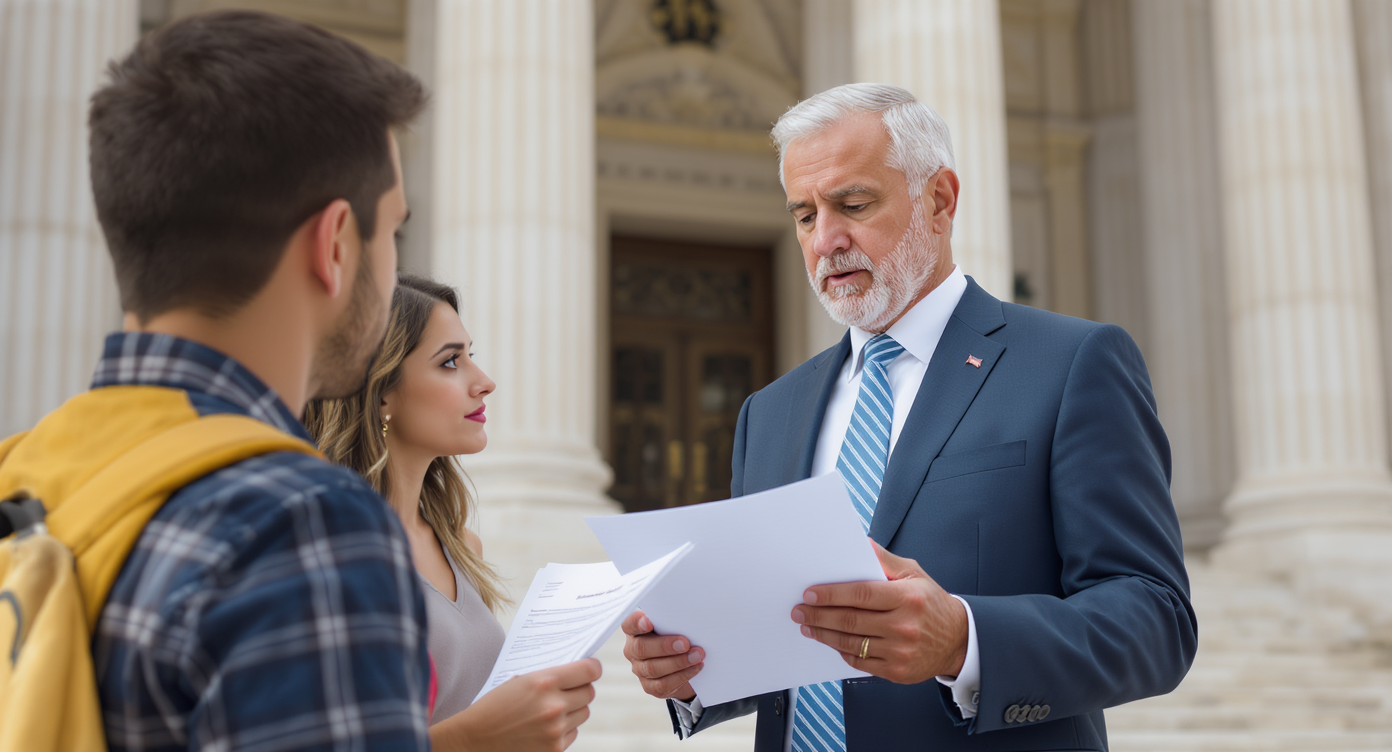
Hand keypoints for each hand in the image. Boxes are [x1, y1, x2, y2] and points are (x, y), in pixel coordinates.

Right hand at [432, 658, 600, 751]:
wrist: (474, 739)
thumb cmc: (494, 706)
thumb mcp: (519, 681)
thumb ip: (549, 676)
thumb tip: (578, 672)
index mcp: (544, 682)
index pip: (589, 670)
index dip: (592, 668)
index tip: (591, 669)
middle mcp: (554, 706)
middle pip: (589, 693)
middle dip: (581, 689)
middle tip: (570, 689)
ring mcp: (556, 730)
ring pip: (583, 714)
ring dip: (573, 710)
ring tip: (552, 709)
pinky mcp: (555, 749)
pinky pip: (573, 733)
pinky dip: (565, 729)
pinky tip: (545, 726)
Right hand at [621, 610, 703, 701]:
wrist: (681, 661)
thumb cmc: (676, 635)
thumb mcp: (672, 624)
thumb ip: (672, 620)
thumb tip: (688, 617)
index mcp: (635, 630)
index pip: (629, 624)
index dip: (637, 623)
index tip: (649, 621)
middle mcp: (633, 649)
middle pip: (641, 648)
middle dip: (664, 646)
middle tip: (685, 643)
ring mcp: (639, 669)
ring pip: (653, 668)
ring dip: (678, 662)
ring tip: (697, 655)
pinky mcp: (650, 686)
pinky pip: (663, 684)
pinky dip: (683, 675)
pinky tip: (696, 667)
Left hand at [791, 540, 967, 683]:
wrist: (958, 640)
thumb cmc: (931, 602)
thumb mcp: (914, 573)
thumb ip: (885, 560)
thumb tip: (861, 544)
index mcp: (908, 598)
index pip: (861, 594)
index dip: (831, 594)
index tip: (810, 593)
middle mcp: (904, 626)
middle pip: (851, 620)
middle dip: (819, 615)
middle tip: (799, 610)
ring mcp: (900, 651)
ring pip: (851, 643)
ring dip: (823, 634)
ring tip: (807, 626)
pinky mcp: (897, 671)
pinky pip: (860, 662)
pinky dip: (842, 651)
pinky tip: (830, 641)